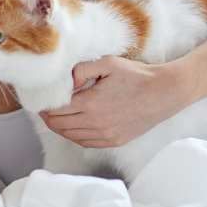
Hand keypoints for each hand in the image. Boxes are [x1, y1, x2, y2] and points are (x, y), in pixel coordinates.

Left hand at [39, 55, 190, 147]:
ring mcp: (106, 135)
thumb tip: (65, 81)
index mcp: (90, 103)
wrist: (165, 92)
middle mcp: (96, 123)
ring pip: (70, 136)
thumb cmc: (137, 75)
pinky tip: (73, 126)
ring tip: (56, 116)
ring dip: (59, 127)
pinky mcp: (115, 141)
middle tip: (45, 108)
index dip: (44, 106)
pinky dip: (74, 136)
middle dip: (48, 117)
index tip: (41, 100)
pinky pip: (85, 143)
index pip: (55, 110)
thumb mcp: (107, 63)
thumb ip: (81, 69)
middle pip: (59, 125)